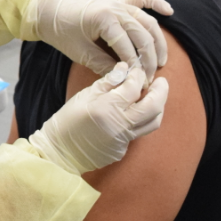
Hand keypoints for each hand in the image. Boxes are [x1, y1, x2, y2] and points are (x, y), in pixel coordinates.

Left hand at [23, 0, 172, 81]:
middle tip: (150, 77)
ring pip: (147, 21)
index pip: (128, 47)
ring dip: (157, 41)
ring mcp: (119, 3)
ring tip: (161, 60)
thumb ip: (103, 65)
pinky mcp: (119, 1)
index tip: (139, 81)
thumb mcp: (80, 53)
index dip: (135, 66)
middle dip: (149, 58)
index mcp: (104, 19)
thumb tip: (124, 78)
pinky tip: (170, 11)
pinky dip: (157, 3)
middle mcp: (115, 8)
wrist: (50, 12)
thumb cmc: (62, 32)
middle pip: (143, 35)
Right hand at [28, 62, 168, 174]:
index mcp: (107, 108)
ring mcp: (123, 140)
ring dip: (157, 107)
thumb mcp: (84, 96)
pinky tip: (133, 113)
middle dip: (161, 92)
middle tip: (161, 81)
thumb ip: (108, 82)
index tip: (136, 71)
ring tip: (153, 97)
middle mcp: (119, 125)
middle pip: (153, 106)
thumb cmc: (67, 120)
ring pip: (152, 122)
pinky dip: (140, 120)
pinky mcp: (122, 150)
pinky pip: (138, 133)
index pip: (133, 88)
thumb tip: (124, 69)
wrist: (59, 151)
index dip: (138, 77)